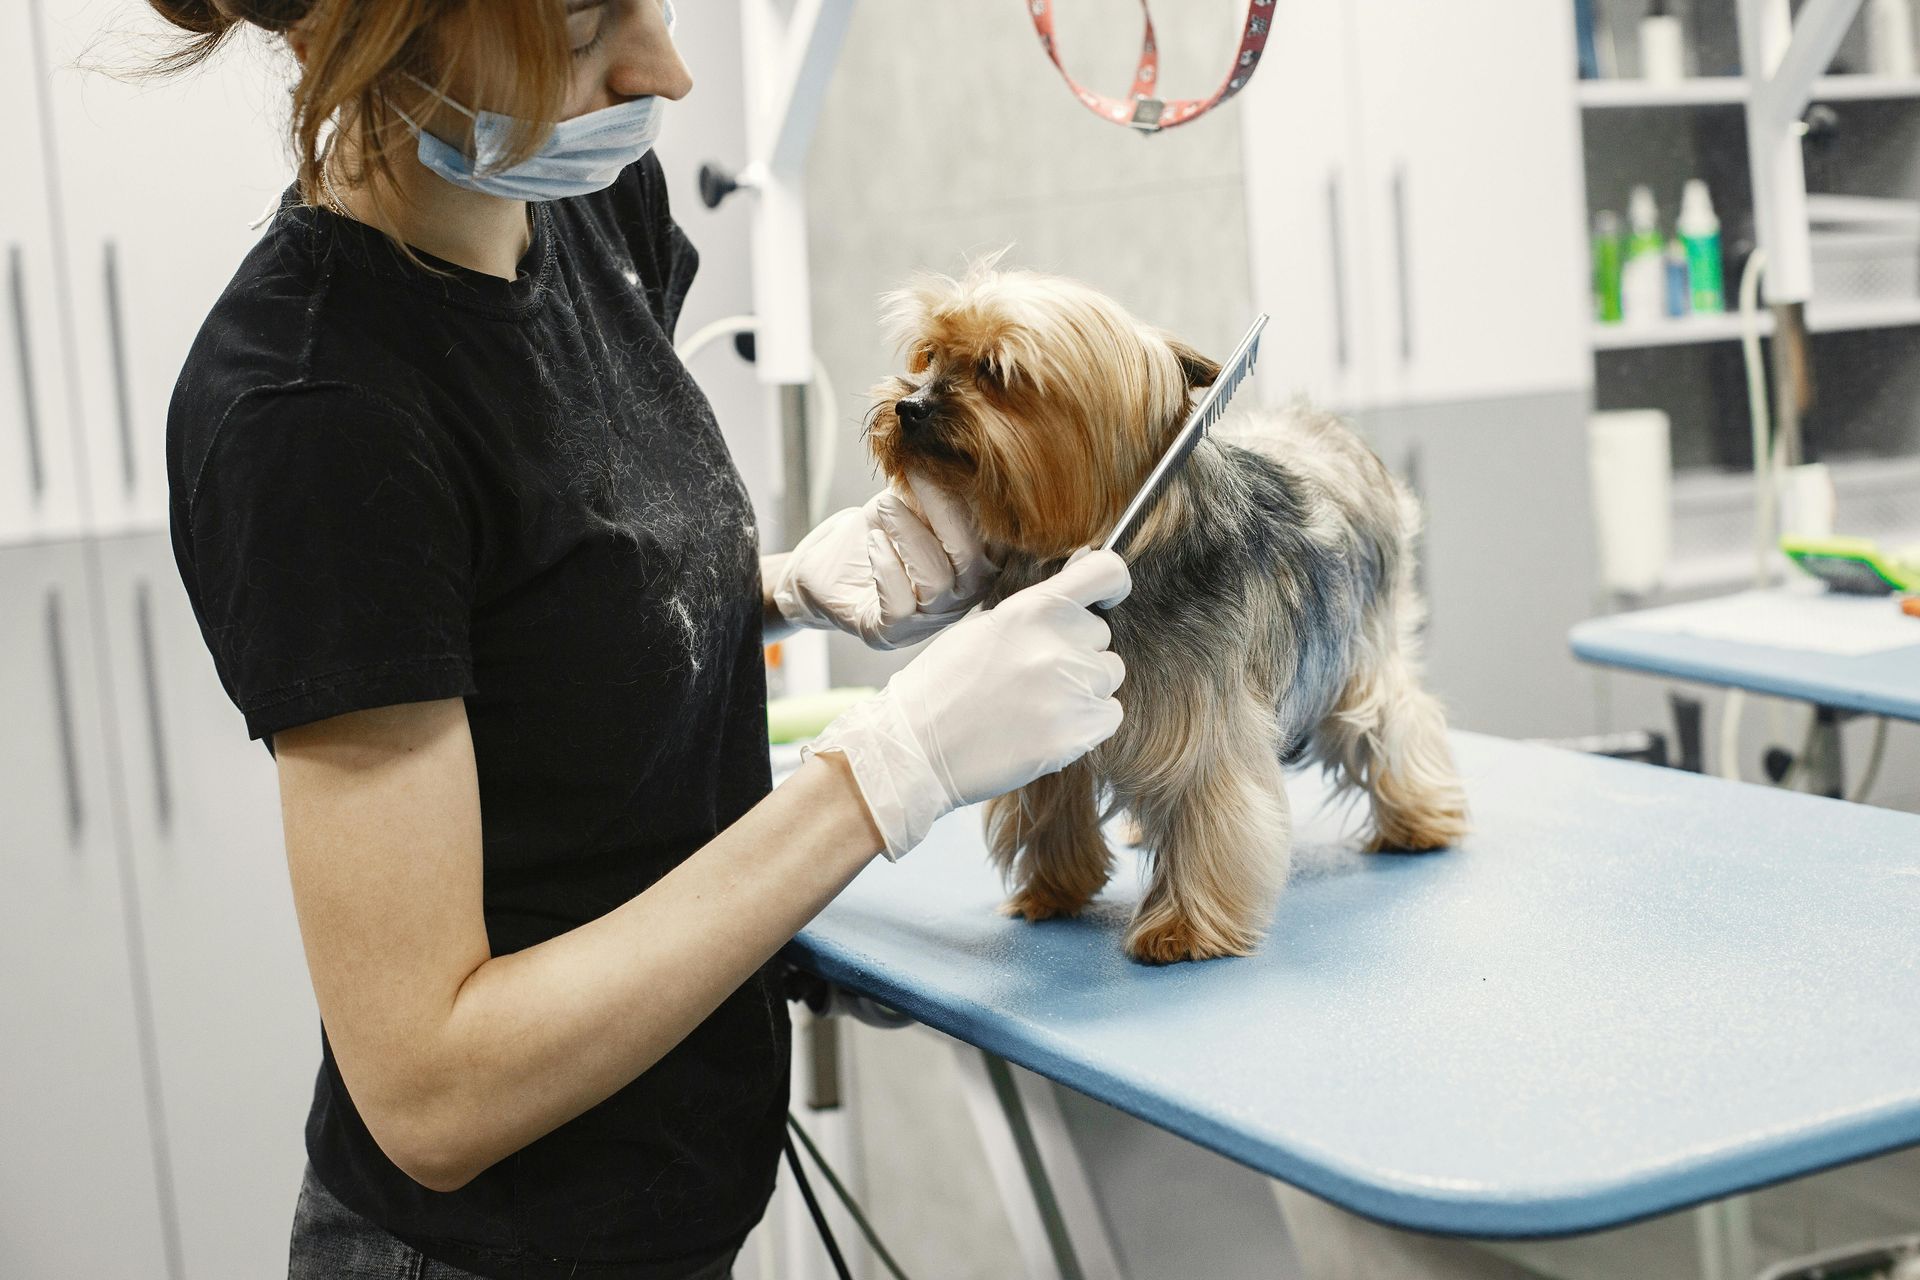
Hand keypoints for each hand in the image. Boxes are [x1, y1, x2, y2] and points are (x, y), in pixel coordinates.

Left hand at [770, 473, 997, 649]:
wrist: (823, 567)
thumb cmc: (873, 531)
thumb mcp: (909, 500)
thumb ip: (938, 485)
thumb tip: (959, 448)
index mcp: (978, 561)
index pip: (999, 536)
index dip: (978, 498)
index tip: (950, 459)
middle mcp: (962, 595)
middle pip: (974, 558)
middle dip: (944, 510)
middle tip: (915, 474)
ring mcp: (929, 619)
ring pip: (938, 581)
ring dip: (910, 534)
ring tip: (885, 507)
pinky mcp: (890, 633)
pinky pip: (901, 607)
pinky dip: (887, 568)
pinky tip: (874, 543)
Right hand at [803, 550, 1130, 858]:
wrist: (917, 749)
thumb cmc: (941, 687)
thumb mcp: (982, 627)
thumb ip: (1034, 609)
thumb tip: (1079, 589)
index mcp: (1031, 609)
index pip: (1105, 573)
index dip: (1114, 583)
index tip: (1110, 598)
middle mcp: (1057, 644)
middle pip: (1102, 636)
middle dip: (1078, 651)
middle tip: (1036, 674)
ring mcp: (1071, 690)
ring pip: (1108, 677)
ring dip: (1084, 688)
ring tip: (1037, 704)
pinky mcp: (1078, 733)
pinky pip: (1109, 716)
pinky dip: (1087, 723)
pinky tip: (1047, 727)